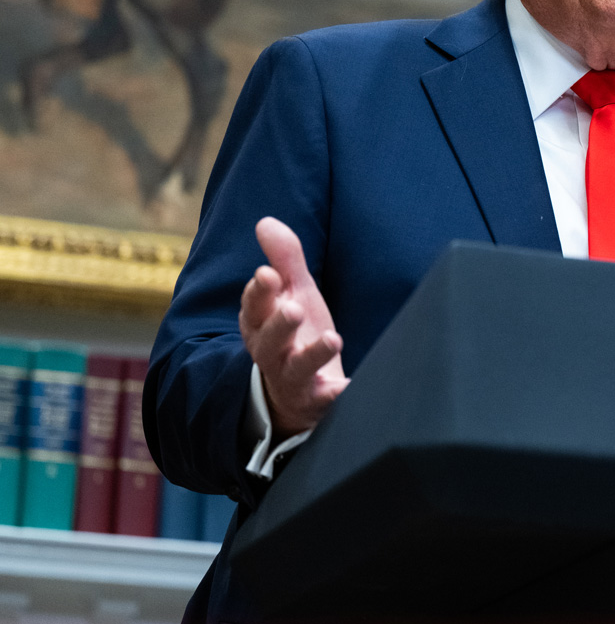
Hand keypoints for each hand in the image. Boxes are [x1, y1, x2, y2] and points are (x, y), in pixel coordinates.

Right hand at [239, 217, 347, 436]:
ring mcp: (293, 379)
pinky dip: (337, 396)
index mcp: (260, 323)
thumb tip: (265, 222)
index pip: (254, 306)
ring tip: (332, 339)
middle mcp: (271, 352)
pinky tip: (351, 387)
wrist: (298, 393)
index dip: (259, 291)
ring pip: (296, 369)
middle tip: (294, 308)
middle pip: (269, 340)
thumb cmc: (295, 332)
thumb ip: (284, 259)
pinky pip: (325, 401)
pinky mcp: (316, 400)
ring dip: (312, 355)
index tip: (268, 273)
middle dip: (280, 324)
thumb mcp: (293, 292)